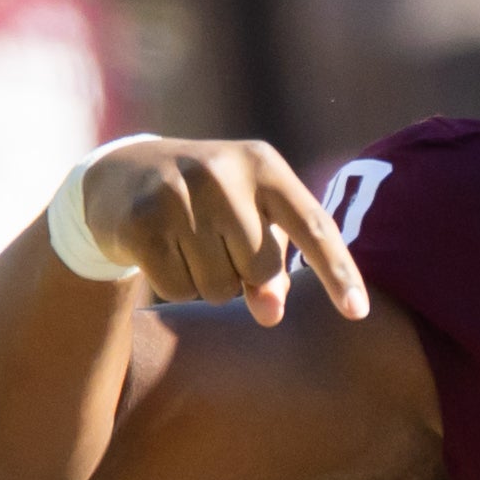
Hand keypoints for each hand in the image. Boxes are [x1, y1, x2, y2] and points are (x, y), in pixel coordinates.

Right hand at [79, 137, 367, 326]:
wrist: (120, 175)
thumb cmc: (209, 204)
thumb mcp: (250, 219)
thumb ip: (274, 266)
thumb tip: (271, 314)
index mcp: (264, 165)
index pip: (313, 225)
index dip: (338, 272)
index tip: (359, 313)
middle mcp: (222, 172)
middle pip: (261, 269)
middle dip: (245, 276)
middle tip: (218, 245)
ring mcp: (177, 194)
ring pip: (219, 287)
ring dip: (208, 283)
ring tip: (188, 244)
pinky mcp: (140, 222)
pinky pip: (177, 289)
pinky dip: (175, 285)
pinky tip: (162, 252)